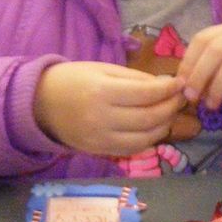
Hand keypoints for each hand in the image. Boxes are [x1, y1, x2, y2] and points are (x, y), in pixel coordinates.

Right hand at [33, 61, 185, 158]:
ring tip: (169, 113)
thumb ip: (134, 78)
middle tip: (180, 98)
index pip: (146, 93)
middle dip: (170, 108)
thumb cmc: (73, 79)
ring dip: (163, 126)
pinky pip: (132, 149)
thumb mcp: (102, 70)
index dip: (168, 89)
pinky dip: (149, 140)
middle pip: (148, 118)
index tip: (180, 83)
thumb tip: (166, 86)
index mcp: (102, 91)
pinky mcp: (99, 151)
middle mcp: (102, 118)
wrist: (41, 104)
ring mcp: (100, 139)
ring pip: (144, 138)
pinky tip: (155, 128)